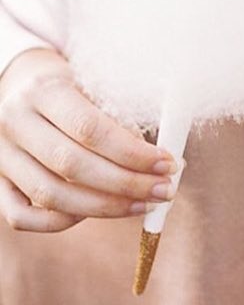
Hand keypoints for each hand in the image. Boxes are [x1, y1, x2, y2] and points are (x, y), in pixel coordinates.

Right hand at [0, 49, 176, 231]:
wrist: (18, 83)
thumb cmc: (73, 86)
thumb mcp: (95, 86)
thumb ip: (122, 119)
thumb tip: (160, 161)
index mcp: (44, 90)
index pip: (90, 129)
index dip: (132, 152)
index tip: (167, 163)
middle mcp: (15, 123)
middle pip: (72, 165)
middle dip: (126, 183)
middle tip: (164, 190)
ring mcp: (1, 156)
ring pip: (49, 195)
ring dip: (104, 207)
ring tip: (144, 205)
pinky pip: (22, 216)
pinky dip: (62, 221)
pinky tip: (97, 212)